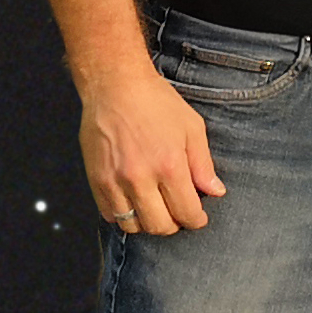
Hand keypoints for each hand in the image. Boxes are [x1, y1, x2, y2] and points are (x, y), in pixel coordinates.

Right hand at [79, 62, 226, 233]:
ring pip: (133, 226)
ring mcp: (115, 181)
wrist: (115, 86)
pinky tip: (134, 201)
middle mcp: (140, 178)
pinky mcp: (96, 180)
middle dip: (174, 225)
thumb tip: (215, 192)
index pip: (186, 212)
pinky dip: (124, 215)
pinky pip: (111, 215)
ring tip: (156, 208)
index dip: (196, 220)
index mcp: (169, 165)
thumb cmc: (157, 103)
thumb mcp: (191, 127)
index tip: (198, 217)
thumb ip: (203, 164)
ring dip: (148, 223)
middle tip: (178, 213)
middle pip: (159, 226)